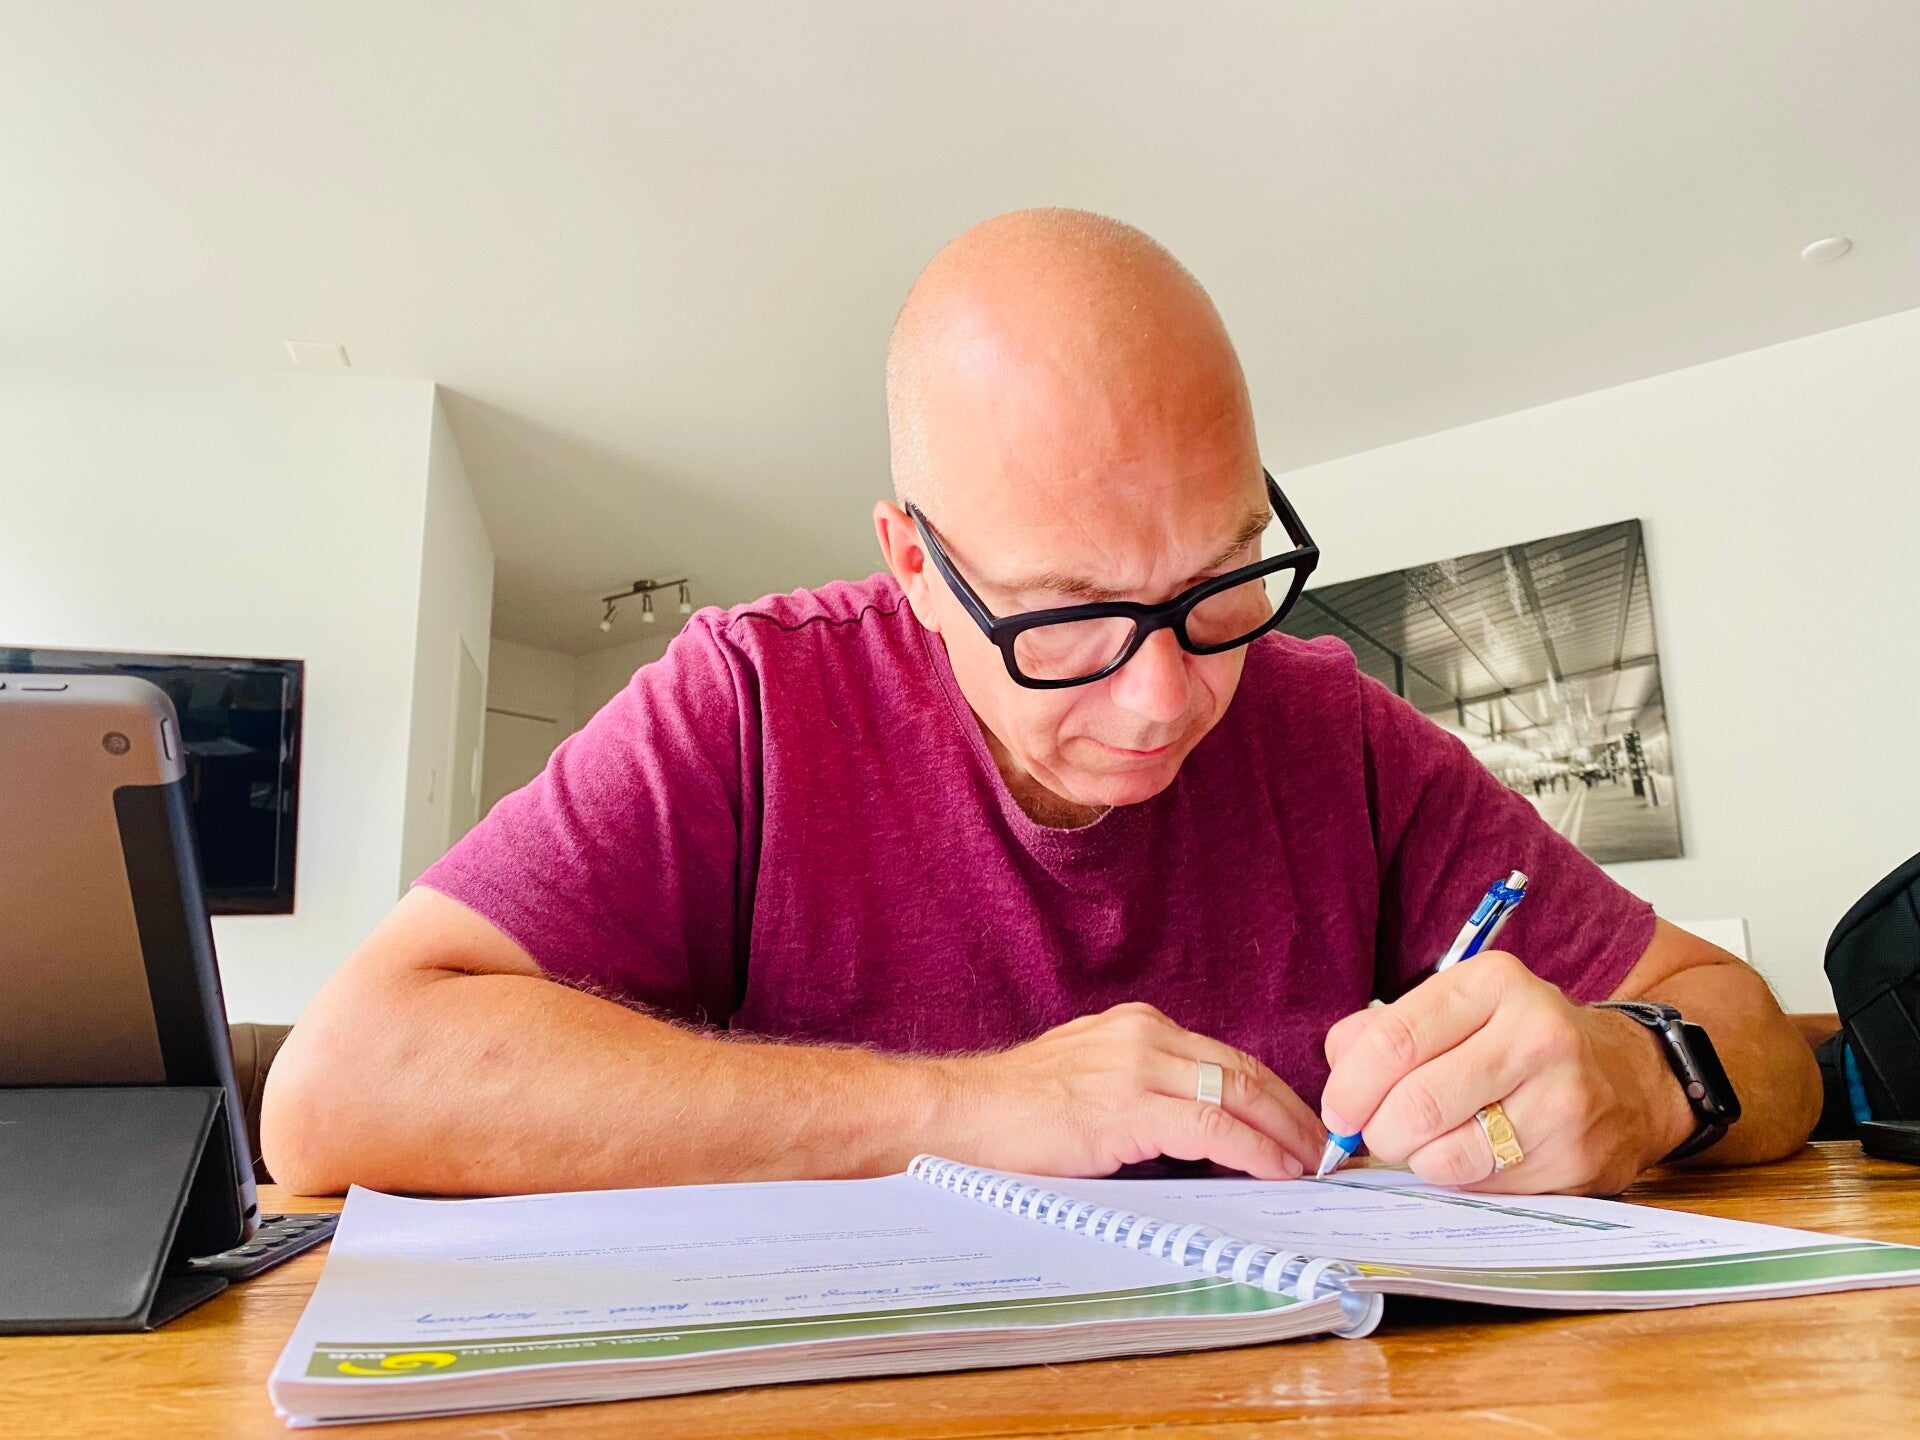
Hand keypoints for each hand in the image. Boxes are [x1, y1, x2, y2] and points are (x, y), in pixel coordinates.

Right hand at [929, 1002, 1323, 1180]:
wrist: (958, 1114)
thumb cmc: (1014, 1111)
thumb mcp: (1089, 1081)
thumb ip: (1140, 1091)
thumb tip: (1194, 1131)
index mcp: (1138, 1026)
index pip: (1226, 1058)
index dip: (1272, 1094)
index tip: (1298, 1125)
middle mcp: (1145, 1035)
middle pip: (1245, 1070)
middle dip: (1293, 1112)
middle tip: (1324, 1147)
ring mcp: (1138, 1066)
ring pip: (1240, 1094)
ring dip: (1285, 1133)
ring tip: (1310, 1164)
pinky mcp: (1129, 1106)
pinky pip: (1213, 1126)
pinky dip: (1255, 1150)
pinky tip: (1274, 1169)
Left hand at [1319, 952, 1693, 1194]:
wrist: (1630, 1078)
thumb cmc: (1520, 1042)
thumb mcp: (1458, 1009)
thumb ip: (1384, 1030)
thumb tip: (1339, 1069)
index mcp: (1493, 983)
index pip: (1394, 1040)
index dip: (1350, 1086)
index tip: (1338, 1111)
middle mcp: (1535, 1034)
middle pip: (1415, 1104)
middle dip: (1377, 1132)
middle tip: (1375, 1135)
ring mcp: (1561, 1099)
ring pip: (1444, 1155)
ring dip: (1414, 1161)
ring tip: (1423, 1144)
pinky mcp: (1575, 1157)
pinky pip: (1482, 1185)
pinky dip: (1456, 1179)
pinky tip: (1469, 1154)